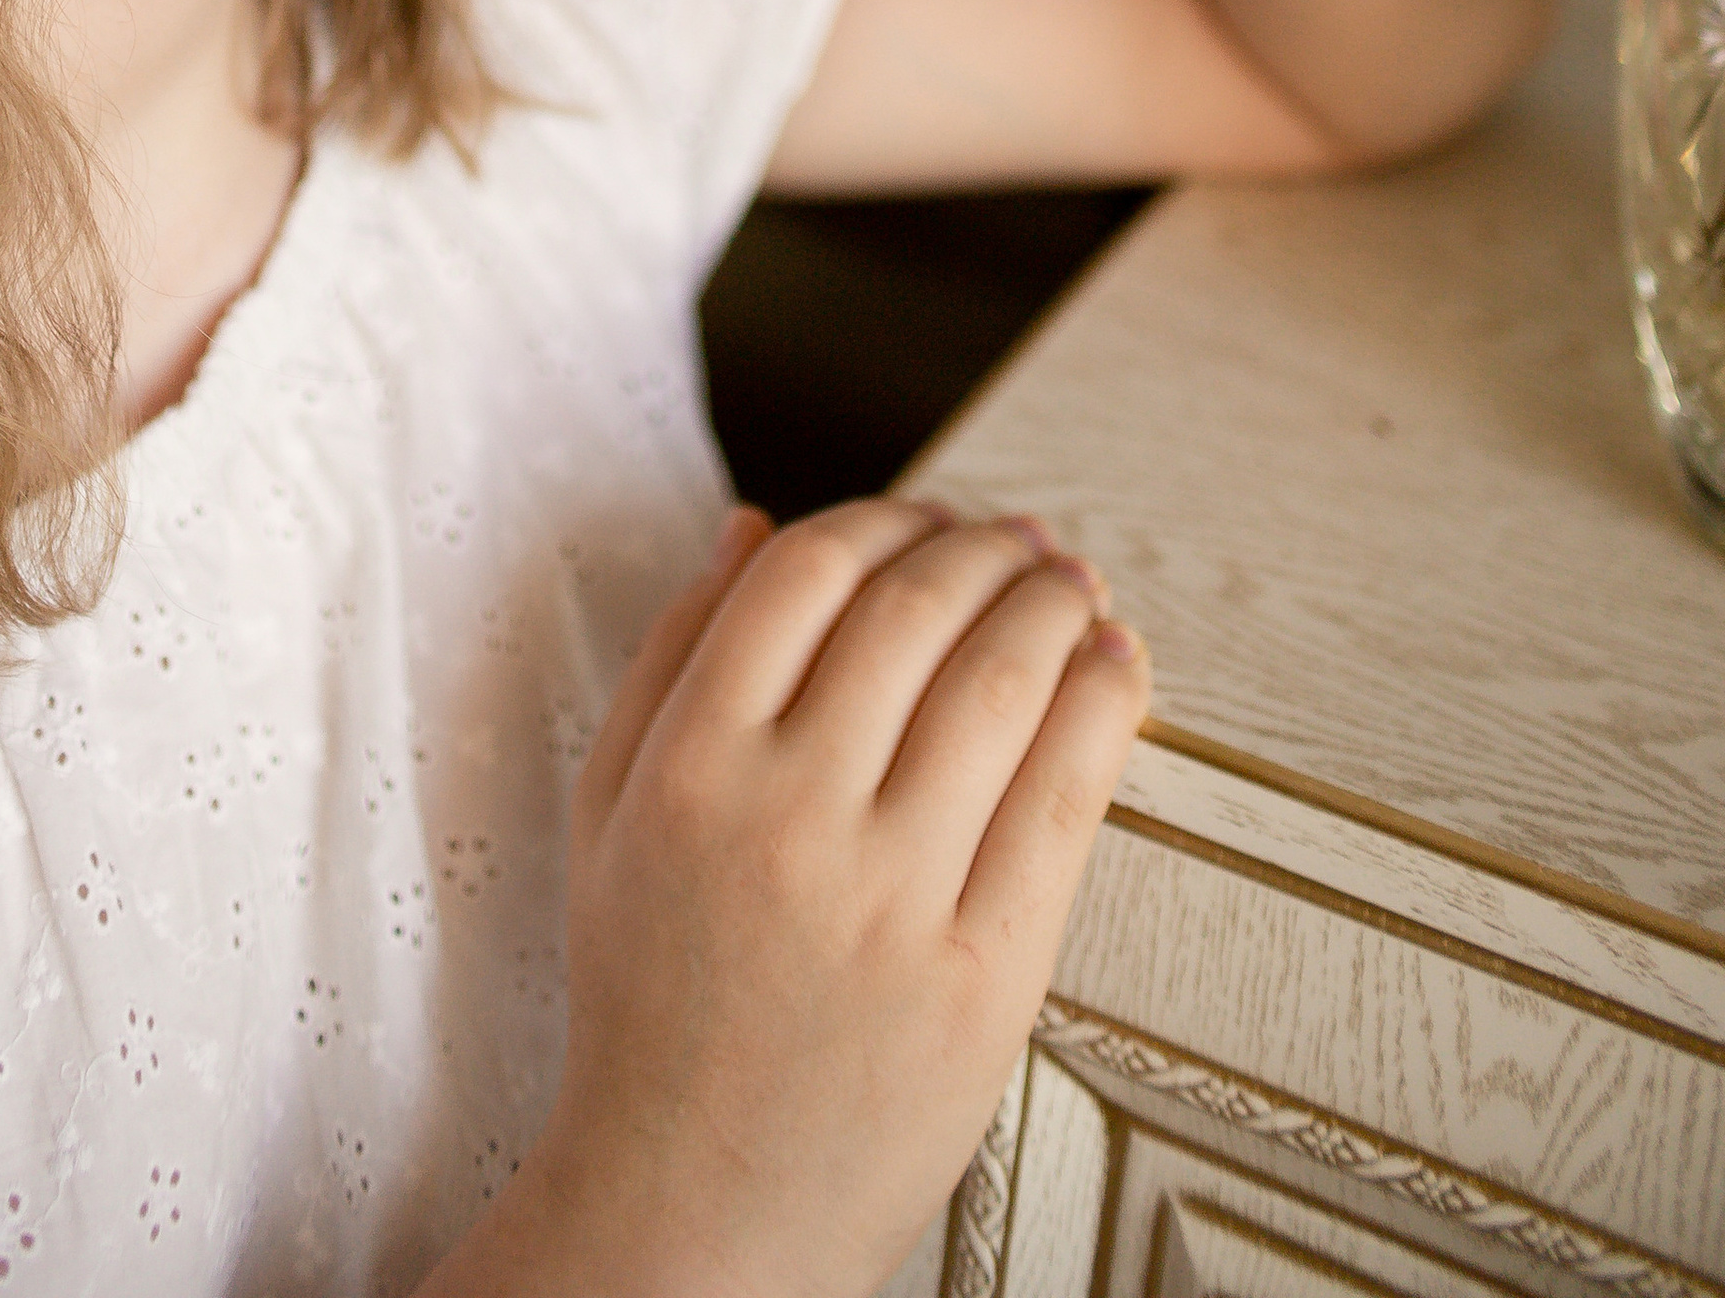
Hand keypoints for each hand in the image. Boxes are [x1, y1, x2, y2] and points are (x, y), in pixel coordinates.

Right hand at [526, 497, 1150, 1297]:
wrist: (693, 1209)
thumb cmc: (651, 1001)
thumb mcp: (611, 813)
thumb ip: (670, 655)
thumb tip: (756, 524)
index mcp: (689, 767)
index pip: (807, 576)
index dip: (884, 518)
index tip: (926, 515)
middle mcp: (788, 818)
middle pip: (915, 613)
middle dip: (983, 549)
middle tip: (1019, 537)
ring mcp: (889, 899)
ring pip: (1000, 686)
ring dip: (1054, 605)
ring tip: (1072, 584)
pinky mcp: (981, 978)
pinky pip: (1062, 800)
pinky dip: (1103, 705)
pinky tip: (1114, 664)